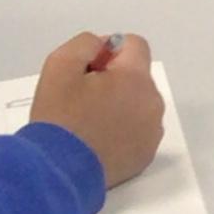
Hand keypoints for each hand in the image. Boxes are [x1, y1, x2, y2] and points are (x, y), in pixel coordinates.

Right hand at [29, 30, 163, 187]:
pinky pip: (140, 129)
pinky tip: (100, 138)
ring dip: (120, 102)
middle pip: (138, 76)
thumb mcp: (60, 64)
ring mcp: (153, 132)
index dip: (110, 49)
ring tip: (91, 119)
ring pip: (140, 103)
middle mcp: (153, 103)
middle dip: (115, 78)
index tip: (89, 67)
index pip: (136, 45)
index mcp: (136, 79)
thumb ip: (85, 43)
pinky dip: (124, 127)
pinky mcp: (147, 155)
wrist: (61, 170)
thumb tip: (102, 45)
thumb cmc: (60, 116)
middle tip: (84, 96)